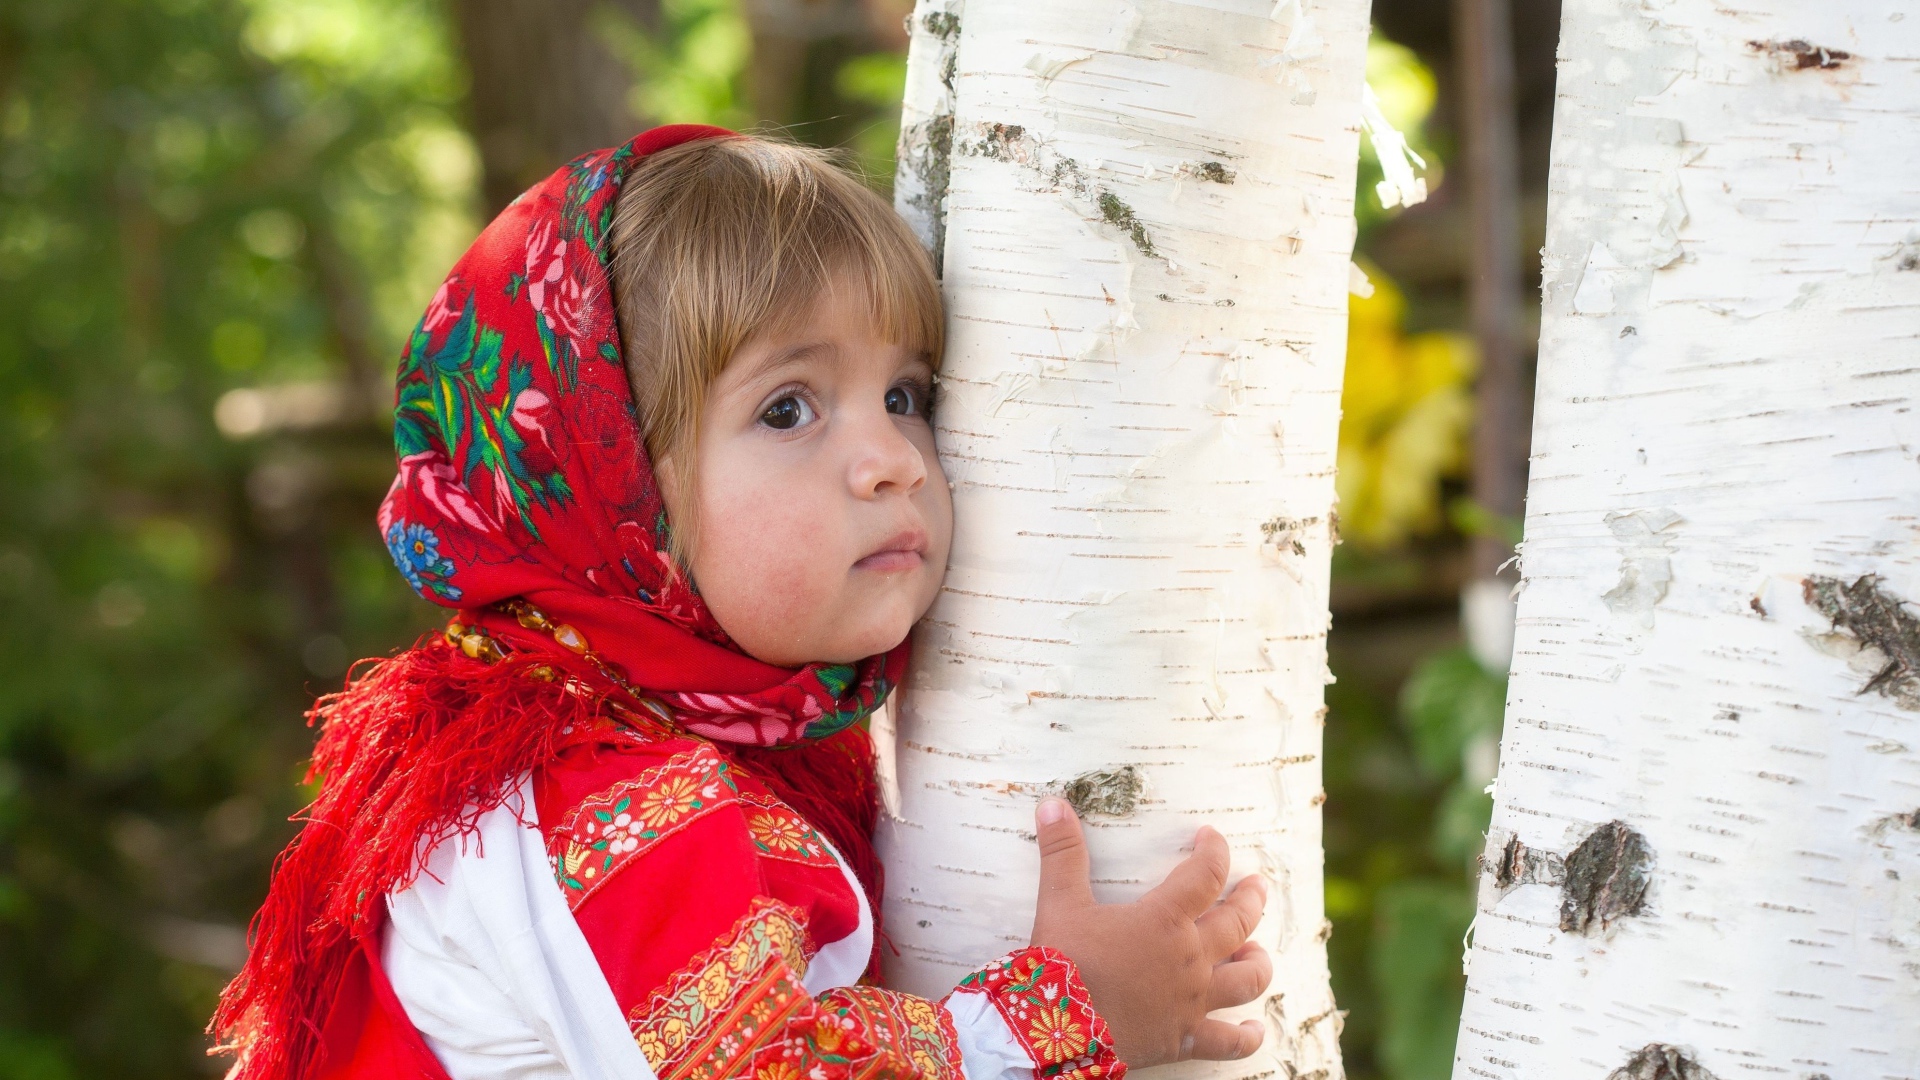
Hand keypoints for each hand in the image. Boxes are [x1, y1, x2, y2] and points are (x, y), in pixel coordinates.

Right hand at [1027, 797, 1271, 1067]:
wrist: (1058, 1031)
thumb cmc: (1062, 963)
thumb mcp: (1060, 901)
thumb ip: (1062, 852)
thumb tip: (1053, 803)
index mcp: (1164, 919)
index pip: (1205, 874)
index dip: (1214, 851)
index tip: (1211, 837)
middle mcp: (1189, 957)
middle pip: (1237, 923)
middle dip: (1251, 900)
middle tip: (1257, 886)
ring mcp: (1193, 1000)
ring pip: (1246, 979)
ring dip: (1257, 963)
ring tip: (1257, 952)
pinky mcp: (1185, 1037)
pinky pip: (1230, 1042)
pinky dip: (1247, 1037)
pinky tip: (1255, 1030)